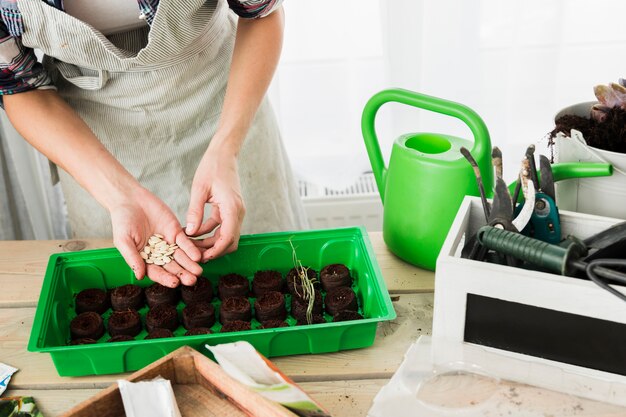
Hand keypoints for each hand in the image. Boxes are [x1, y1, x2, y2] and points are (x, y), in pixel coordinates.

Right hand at [110, 187, 202, 287]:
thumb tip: (139, 276)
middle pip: (172, 267)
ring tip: (198, 272)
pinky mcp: (176, 232)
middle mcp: (158, 254)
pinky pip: (185, 242)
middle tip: (192, 280)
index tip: (174, 283)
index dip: (165, 278)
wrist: (130, 199)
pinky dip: (191, 249)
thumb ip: (132, 258)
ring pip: (181, 257)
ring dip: (190, 265)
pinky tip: (198, 256)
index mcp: (144, 259)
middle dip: (182, 274)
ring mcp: (168, 243)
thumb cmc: (122, 221)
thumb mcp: (123, 241)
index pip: (156, 272)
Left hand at [185, 142, 245, 261]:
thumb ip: (194, 211)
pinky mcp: (231, 210)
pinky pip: (222, 227)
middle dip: (213, 251)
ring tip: (192, 246)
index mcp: (232, 207)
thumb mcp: (199, 189)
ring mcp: (236, 211)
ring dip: (211, 243)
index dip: (216, 250)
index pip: (228, 237)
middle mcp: (238, 212)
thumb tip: (188, 232)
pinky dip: (210, 233)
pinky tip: (194, 233)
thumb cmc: (212, 167)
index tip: (202, 258)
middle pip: (230, 241)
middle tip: (194, 255)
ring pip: (227, 236)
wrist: (224, 154)